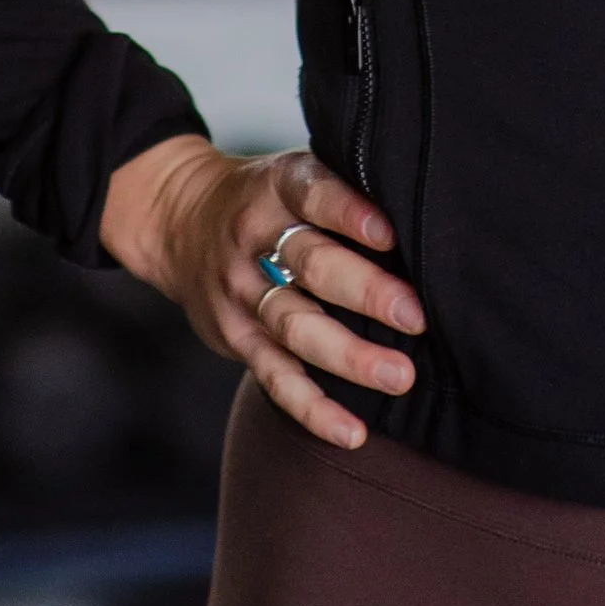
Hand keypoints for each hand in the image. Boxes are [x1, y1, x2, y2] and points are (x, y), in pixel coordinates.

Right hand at [99, 134, 422, 448]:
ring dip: (349, 356)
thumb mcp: (291, 173)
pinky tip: (352, 432)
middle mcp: (254, 239)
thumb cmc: (268, 200)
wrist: (180, 221)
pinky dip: (313, 408)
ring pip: (295, 326)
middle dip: (366, 292)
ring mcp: (241, 292)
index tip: (390, 234)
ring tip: (398, 376)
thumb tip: (424, 221)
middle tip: (415, 316)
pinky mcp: (236, 338)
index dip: (348, 212)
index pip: (311, 194)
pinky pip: (275, 377)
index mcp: (276, 188)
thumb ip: (343, 192)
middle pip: (311, 266)